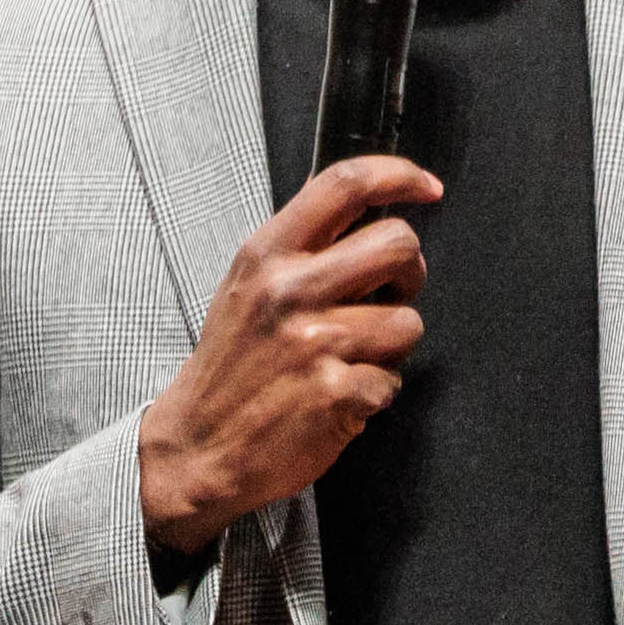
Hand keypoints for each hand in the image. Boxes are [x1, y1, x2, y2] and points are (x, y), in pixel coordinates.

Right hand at [131, 161, 436, 546]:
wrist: (196, 448)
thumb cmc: (229, 370)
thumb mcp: (245, 288)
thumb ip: (297, 249)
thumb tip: (361, 214)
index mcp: (267, 255)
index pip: (345, 185)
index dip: (399, 176)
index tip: (427, 188)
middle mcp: (290, 290)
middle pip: (398, 245)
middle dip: (409, 273)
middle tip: (388, 297)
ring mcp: (314, 342)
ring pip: (408, 322)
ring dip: (391, 347)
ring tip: (350, 361)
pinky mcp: (335, 392)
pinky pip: (392, 381)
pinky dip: (374, 394)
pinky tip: (338, 399)